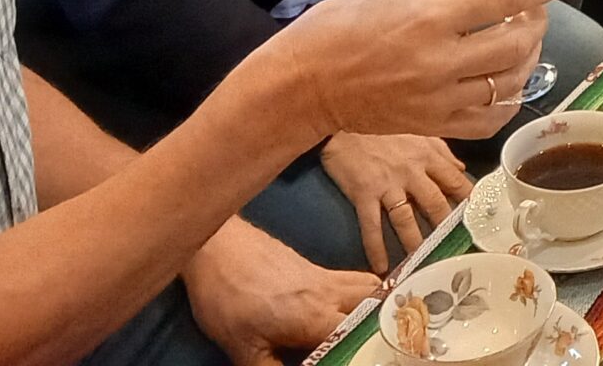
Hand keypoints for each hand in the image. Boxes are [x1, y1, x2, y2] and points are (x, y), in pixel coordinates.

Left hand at [181, 218, 376, 365]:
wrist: (217, 248)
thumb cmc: (227, 298)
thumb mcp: (243, 349)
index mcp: (315, 316)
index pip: (358, 337)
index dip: (368, 350)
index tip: (369, 355)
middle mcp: (328, 293)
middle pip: (376, 304)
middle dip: (385, 324)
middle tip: (383, 341)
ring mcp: (324, 276)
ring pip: (369, 285)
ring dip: (378, 303)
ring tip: (378, 324)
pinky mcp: (314, 267)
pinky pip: (352, 277)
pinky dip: (362, 291)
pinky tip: (349, 306)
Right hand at [267, 0, 563, 142]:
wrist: (306, 83)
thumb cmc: (345, 25)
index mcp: (431, 16)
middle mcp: (441, 59)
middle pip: (516, 42)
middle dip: (535, 21)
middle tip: (532, 10)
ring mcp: (440, 98)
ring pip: (510, 81)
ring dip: (528, 58)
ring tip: (523, 42)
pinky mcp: (434, 125)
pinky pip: (490, 118)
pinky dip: (509, 100)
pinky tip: (507, 83)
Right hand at [318, 131, 471, 271]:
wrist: (344, 121)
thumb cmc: (383, 129)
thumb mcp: (417, 133)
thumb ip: (441, 152)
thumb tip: (461, 171)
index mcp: (427, 156)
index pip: (455, 181)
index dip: (467, 201)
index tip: (477, 218)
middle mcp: (411, 171)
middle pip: (435, 204)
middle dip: (445, 228)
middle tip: (453, 249)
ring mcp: (387, 184)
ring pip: (405, 219)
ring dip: (414, 243)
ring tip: (420, 262)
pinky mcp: (363, 193)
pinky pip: (371, 225)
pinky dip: (376, 248)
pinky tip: (380, 266)